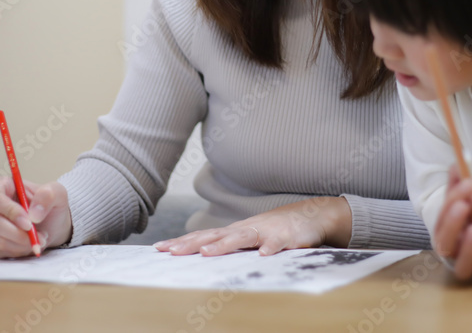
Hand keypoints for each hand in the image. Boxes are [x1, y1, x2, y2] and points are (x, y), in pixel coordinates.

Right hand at [0, 177, 72, 257]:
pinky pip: (0, 250)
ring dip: (22, 242)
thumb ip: (47, 195)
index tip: (29, 222)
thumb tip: (33, 214)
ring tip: (40, 237)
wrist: (50, 223)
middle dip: (19, 233)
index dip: (10, 211)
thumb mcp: (56, 192)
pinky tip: (29, 243)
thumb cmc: (48, 204)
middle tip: (39, 236)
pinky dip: (19, 250)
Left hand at [154, 196, 351, 256]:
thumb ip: (228, 243)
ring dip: (224, 245)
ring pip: (242, 237)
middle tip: (171, 252)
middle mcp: (247, 228)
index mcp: (236, 230)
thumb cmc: (276, 228)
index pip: (204, 235)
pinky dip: (271, 248)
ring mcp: (267, 231)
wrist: (312, 214)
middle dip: (192, 244)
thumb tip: (199, 252)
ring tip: (207, 253)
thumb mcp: (249, 236)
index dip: (182, 242)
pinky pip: (279, 243)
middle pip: (215, 235)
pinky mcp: (288, 237)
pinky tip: (264, 256)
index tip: (159, 249)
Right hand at [433, 165, 471, 284]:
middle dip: (453, 224)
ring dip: (468, 249)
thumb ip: (459, 182)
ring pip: (462, 267)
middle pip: (444, 244)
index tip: (467, 184)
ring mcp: (470, 265)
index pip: (441, 216)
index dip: (452, 199)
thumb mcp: (465, 198)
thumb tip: (457, 163)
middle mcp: (453, 251)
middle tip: (465, 206)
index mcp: (444, 230)